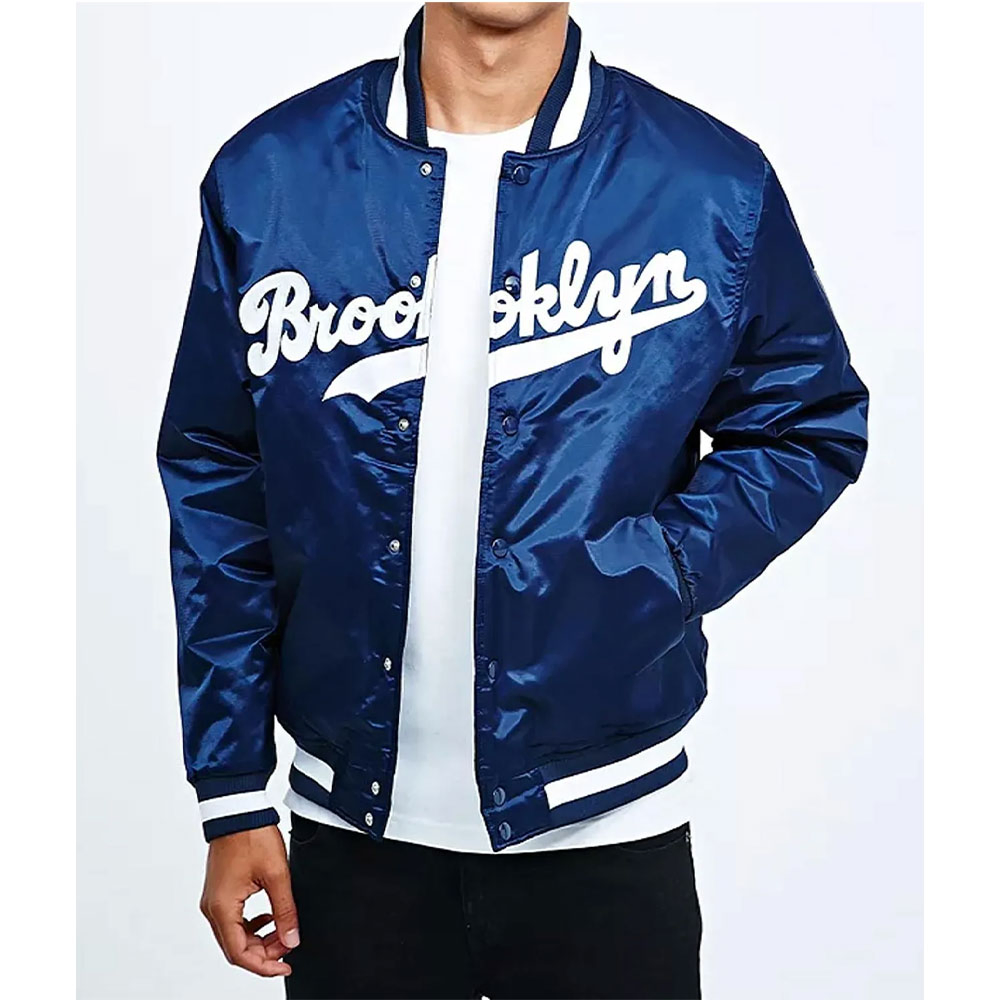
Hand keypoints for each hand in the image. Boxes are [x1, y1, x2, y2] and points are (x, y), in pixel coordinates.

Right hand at [200, 824, 298, 976]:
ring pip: (235, 935)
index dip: (264, 965)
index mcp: (222, 908)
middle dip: (264, 952)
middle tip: (289, 945)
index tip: (286, 965)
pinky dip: (252, 925)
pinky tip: (270, 916)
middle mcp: (212, 908)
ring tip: (283, 931)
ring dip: (259, 939)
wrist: (238, 810)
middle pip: (235, 948)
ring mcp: (214, 900)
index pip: (240, 954)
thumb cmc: (252, 836)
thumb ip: (285, 911)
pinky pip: (234, 920)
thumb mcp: (277, 875)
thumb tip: (291, 939)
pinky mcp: (220, 891)